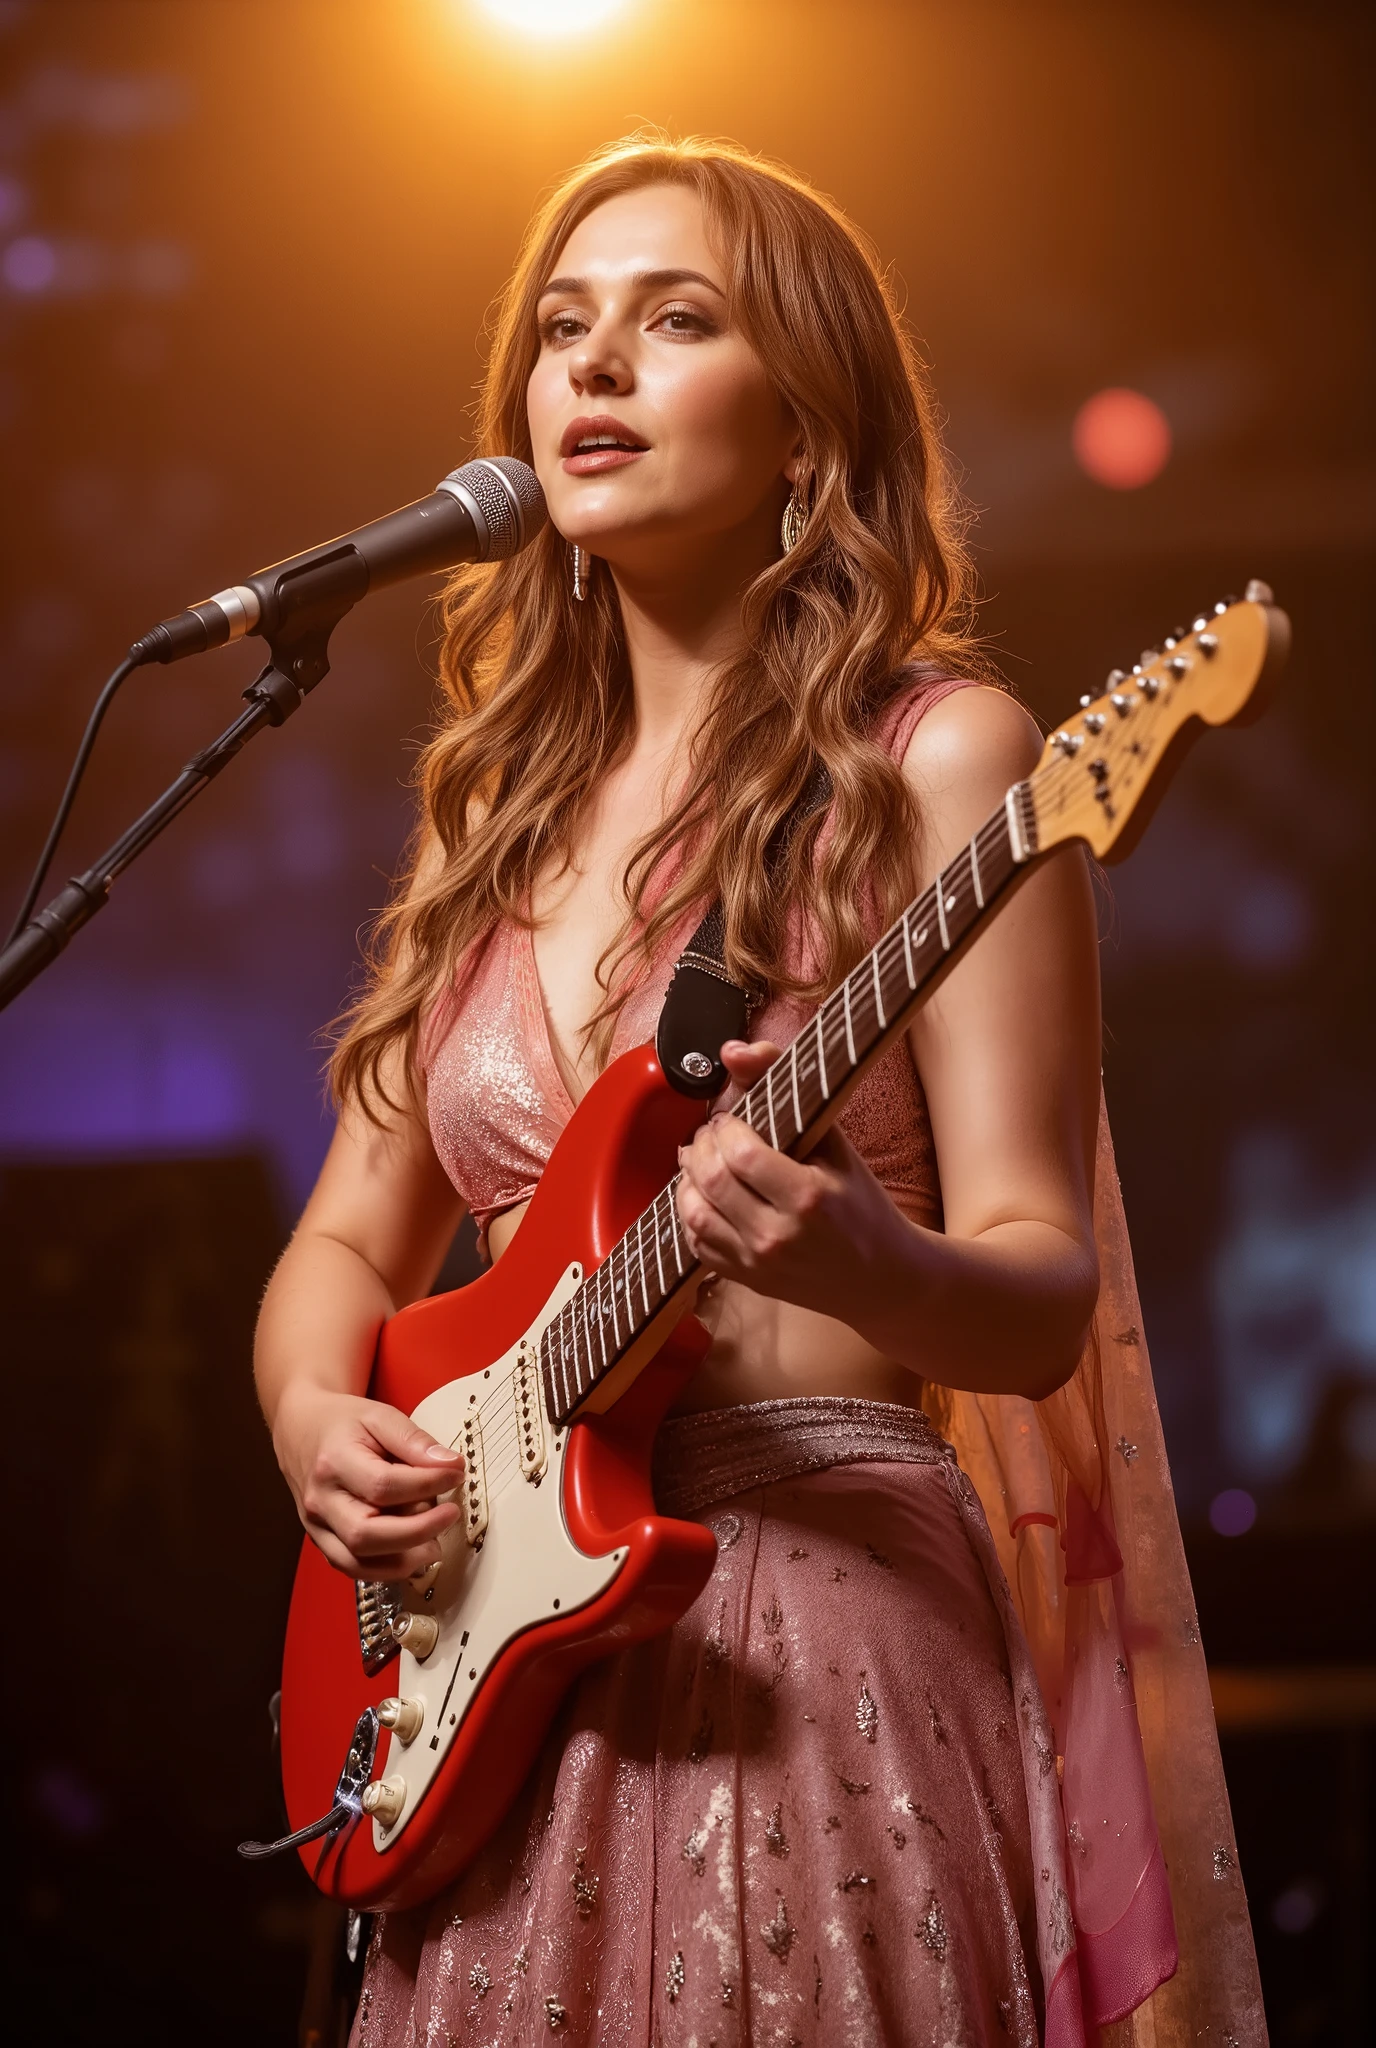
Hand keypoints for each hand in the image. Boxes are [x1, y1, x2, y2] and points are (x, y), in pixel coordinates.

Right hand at [273, 1384, 464, 1581]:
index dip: (426, 1484)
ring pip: (356, 1562)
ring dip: (403, 1560)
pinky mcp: (321, 1540)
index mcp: (333, 1462)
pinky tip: (411, 1554)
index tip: (455, 1474)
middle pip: (366, 1533)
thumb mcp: (380, 1416)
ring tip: (434, 1544)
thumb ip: (415, 1440)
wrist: (302, 1428)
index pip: (383, 1485)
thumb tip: (451, 1465)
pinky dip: (385, 1569)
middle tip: (449, 1515)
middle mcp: (321, 1500)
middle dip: (417, 1531)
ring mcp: (317, 1525)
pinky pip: (351, 1568)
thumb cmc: (342, 1423)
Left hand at [675, 1040, 905, 1320]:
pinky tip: (706, 1195)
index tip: (733, 1119)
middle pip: (711, 1179)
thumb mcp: (836, 1145)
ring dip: (688, 1178)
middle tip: (712, 1134)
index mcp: (807, 1196)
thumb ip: (785, 1089)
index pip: (740, 1151)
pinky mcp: (747, 1281)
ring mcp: (759, 1262)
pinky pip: (697, 1244)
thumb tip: (733, 1050)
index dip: (726, 1126)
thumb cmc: (863, 1206)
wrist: (881, 1278)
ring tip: (703, 1160)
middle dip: (702, 1145)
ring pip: (694, 1212)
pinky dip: (692, 1213)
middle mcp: (778, 1234)